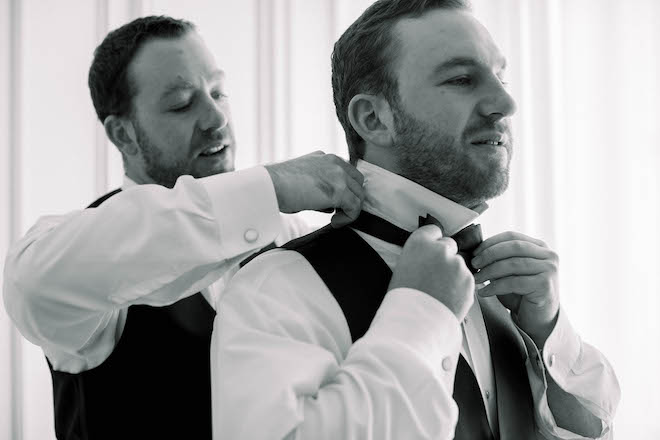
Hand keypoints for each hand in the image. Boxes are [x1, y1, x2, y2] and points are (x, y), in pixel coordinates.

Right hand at [265, 151, 364, 226]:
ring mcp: (338, 175)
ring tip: (335, 219)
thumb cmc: (277, 186)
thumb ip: (320, 187)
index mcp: (324, 158)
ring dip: (350, 209)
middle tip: (337, 212)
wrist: (269, 185)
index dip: (345, 189)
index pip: (347, 172)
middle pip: (357, 182)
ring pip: (359, 195)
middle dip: (351, 198)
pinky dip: (348, 218)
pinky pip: (355, 207)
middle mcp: (334, 162)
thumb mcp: (302, 180)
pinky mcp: (339, 191)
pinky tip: (334, 222)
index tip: (335, 203)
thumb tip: (330, 205)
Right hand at [388, 225, 474, 320]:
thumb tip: (429, 254)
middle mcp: (441, 249)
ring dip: (453, 273)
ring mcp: (457, 264)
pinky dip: (460, 287)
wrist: (415, 322)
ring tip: (440, 291)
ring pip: (458, 264)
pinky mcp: (469, 280)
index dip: (432, 242)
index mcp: (419, 243)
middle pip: (449, 244)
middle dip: (445, 256)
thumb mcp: (403, 267)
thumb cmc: (403, 298)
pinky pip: (466, 280)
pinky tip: (448, 298)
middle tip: (435, 274)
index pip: (433, 230)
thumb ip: (419, 255)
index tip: (430, 251)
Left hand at [472, 231, 559, 346]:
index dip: (491, 243)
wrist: (538, 319)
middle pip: (513, 247)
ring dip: (489, 271)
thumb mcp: (510, 272)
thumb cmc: (521, 294)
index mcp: (539, 247)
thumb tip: (475, 251)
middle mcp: (548, 255)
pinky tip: (484, 292)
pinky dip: (495, 287)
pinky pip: (514, 282)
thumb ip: (500, 258)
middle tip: (474, 264)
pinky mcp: (545, 285)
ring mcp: (549, 269)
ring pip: (513, 264)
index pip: (511, 237)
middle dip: (489, 254)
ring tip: (476, 279)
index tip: (474, 252)